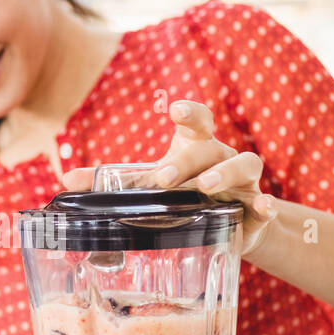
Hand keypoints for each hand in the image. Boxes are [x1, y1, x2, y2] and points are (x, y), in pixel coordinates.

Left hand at [63, 98, 275, 256]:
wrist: (227, 225)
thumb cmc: (184, 196)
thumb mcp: (149, 186)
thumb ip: (112, 182)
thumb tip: (66, 181)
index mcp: (195, 147)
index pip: (197, 121)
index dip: (189, 112)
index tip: (175, 109)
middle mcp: (222, 157)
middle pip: (212, 146)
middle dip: (189, 160)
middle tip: (165, 179)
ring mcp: (244, 182)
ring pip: (245, 165)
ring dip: (226, 173)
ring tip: (206, 188)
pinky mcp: (257, 209)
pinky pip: (267, 204)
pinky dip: (266, 206)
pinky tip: (262, 211)